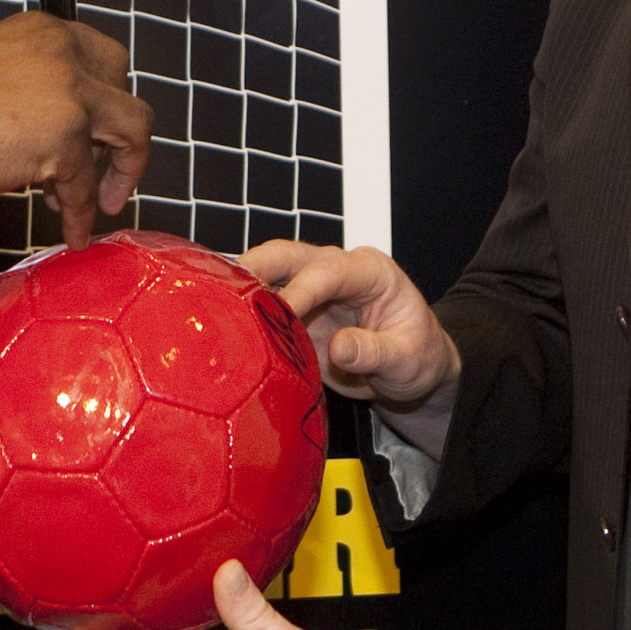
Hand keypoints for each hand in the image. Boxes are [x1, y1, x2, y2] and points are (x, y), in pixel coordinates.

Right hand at [0, 11, 151, 242]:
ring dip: (115, 177)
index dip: (107, 102)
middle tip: (106, 171)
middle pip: (126, 96)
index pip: (105, 60)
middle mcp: (63, 51)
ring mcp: (68, 91)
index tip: (100, 134)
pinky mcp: (63, 136)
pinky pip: (86, 184)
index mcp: (43, 31)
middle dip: (122, 139)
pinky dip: (81, 213)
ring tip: (87, 207)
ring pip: (128, 134)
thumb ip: (38, 89)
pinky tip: (72, 231)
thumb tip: (68, 132)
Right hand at [240, 242, 459, 456]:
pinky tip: (221, 326)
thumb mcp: (408, 360)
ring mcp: (311, 290)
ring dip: (240, 290)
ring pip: (267, 276)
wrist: (412, 373)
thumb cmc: (419, 357)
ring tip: (211, 307)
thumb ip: (375, 352)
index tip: (277, 313)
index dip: (298, 291)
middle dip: (253, 268)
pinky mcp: (295, 314)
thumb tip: (339, 348)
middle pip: (286, 256)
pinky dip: (242, 314)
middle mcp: (336, 271)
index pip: (326, 272)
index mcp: (368, 271)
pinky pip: (263, 308)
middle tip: (222, 290)